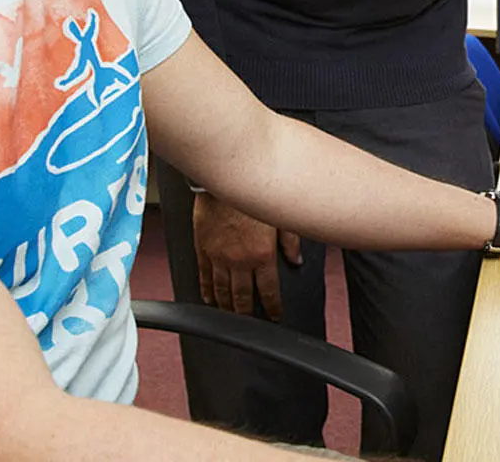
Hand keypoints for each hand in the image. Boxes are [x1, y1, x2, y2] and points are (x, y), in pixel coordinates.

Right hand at [192, 192, 301, 319]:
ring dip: (227, 305)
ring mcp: (219, 257)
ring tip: (230, 314)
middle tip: (250, 321)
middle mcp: (239, 260)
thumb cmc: (253, 192)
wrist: (225, 178)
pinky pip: (204, 276)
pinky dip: (206, 290)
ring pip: (222, 290)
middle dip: (247, 313)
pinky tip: (208, 298)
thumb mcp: (280, 215)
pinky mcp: (203, 249)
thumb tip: (296, 259)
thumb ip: (290, 241)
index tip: (274, 315)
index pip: (269, 291)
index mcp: (262, 255)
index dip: (272, 307)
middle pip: (243, 297)